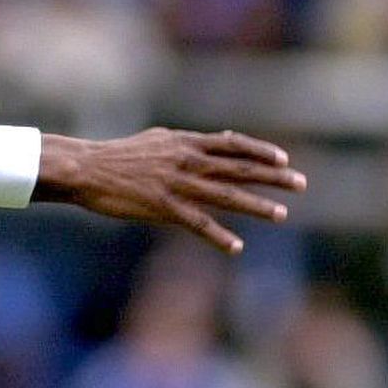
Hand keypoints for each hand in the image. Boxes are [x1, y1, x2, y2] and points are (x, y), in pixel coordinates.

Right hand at [34, 129, 306, 255]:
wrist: (86, 168)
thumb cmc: (116, 156)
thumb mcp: (155, 140)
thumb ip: (184, 144)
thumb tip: (209, 143)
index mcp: (184, 143)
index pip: (232, 144)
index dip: (260, 151)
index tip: (284, 159)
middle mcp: (185, 160)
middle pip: (238, 168)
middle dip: (272, 176)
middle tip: (300, 183)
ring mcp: (176, 184)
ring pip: (225, 195)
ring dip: (256, 206)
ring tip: (281, 215)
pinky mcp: (162, 206)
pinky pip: (197, 223)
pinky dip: (219, 236)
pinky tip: (236, 247)